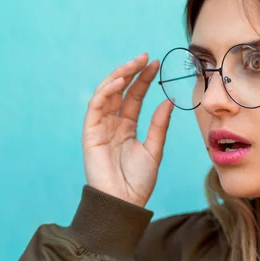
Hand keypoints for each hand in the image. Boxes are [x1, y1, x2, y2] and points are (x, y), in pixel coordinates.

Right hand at [82, 52, 174, 207]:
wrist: (124, 203)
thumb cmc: (138, 182)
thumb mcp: (154, 149)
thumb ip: (159, 125)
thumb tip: (169, 100)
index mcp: (127, 128)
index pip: (134, 97)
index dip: (144, 80)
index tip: (156, 64)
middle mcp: (112, 124)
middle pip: (120, 91)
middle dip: (132, 72)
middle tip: (146, 57)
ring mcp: (100, 127)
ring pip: (106, 94)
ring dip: (119, 76)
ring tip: (134, 64)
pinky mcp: (90, 133)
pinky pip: (96, 107)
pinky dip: (106, 92)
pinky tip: (120, 82)